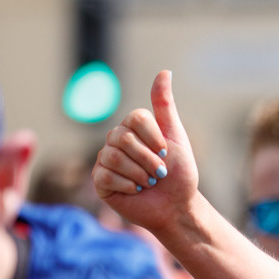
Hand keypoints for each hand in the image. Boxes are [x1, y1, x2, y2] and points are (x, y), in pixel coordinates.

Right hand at [92, 71, 200, 238]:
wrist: (177, 207)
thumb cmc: (179, 174)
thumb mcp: (176, 136)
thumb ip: (165, 105)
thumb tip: (165, 71)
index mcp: (132, 128)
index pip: (135, 118)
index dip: (153, 137)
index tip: (166, 152)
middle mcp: (115, 141)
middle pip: (123, 138)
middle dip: (149, 159)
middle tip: (160, 174)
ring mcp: (105, 160)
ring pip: (113, 157)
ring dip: (140, 174)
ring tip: (149, 183)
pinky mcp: (100, 181)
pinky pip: (105, 175)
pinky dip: (127, 185)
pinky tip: (136, 191)